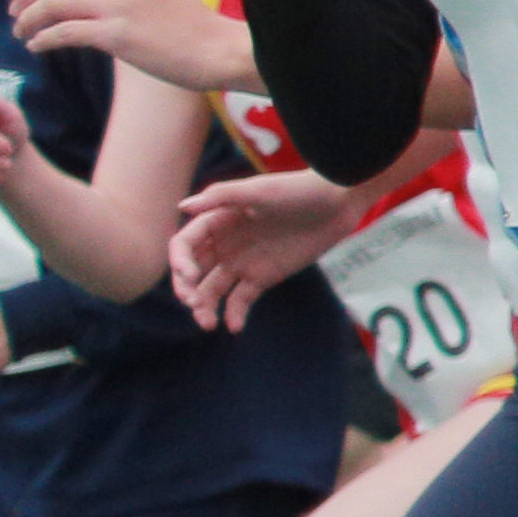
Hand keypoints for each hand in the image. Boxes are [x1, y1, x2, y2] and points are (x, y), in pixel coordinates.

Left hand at [15, 0, 248, 92]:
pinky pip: (62, 32)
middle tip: (15, 13)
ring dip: (28, 19)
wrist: (220, 51)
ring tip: (22, 33)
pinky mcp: (117, 34)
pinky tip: (37, 48)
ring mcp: (120, 4)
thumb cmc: (192, 26)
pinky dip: (42, 40)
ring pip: (51, 3)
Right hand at [172, 171, 364, 328]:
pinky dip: (234, 315)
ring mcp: (242, 262)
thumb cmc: (297, 189)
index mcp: (217, 220)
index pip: (185, 245)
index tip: (190, 276)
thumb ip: (221, 196)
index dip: (180, 262)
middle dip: (186, 289)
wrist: (337, 203)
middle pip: (192, 271)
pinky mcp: (262, 277)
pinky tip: (234, 326)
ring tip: (208, 324)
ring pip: (212, 290)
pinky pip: (241, 300)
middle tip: (193, 303)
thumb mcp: (260, 190)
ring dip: (205, 307)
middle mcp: (224, 243)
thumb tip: (182, 206)